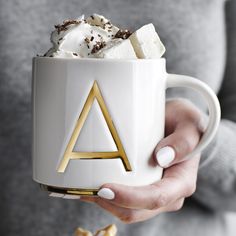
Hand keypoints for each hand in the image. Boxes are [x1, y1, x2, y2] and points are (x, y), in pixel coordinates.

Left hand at [80, 99, 204, 222]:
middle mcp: (170, 194)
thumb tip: (162, 158)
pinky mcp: (144, 190)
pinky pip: (125, 203)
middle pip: (138, 211)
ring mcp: (156, 195)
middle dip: (110, 204)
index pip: (156, 198)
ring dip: (106, 203)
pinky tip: (93, 186)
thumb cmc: (184, 122)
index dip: (129, 198)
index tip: (104, 188)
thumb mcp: (189, 122)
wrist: (179, 125)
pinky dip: (108, 198)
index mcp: (182, 181)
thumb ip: (183, 139)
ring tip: (83, 188)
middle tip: (84, 189)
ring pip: (128, 211)